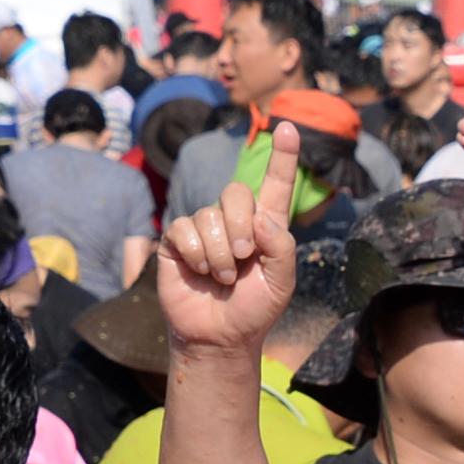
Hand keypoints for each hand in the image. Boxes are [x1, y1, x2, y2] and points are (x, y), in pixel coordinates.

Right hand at [157, 122, 300, 356]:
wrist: (219, 336)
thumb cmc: (254, 310)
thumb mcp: (281, 283)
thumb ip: (280, 248)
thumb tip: (259, 217)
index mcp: (266, 227)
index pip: (276, 185)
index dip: (282, 157)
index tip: (287, 127)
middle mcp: (235, 220)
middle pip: (236, 192)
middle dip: (240, 227)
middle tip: (242, 259)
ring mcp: (203, 228)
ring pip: (208, 216)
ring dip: (218, 252)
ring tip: (222, 277)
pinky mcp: (176, 240)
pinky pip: (183, 229)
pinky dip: (196, 253)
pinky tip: (200, 271)